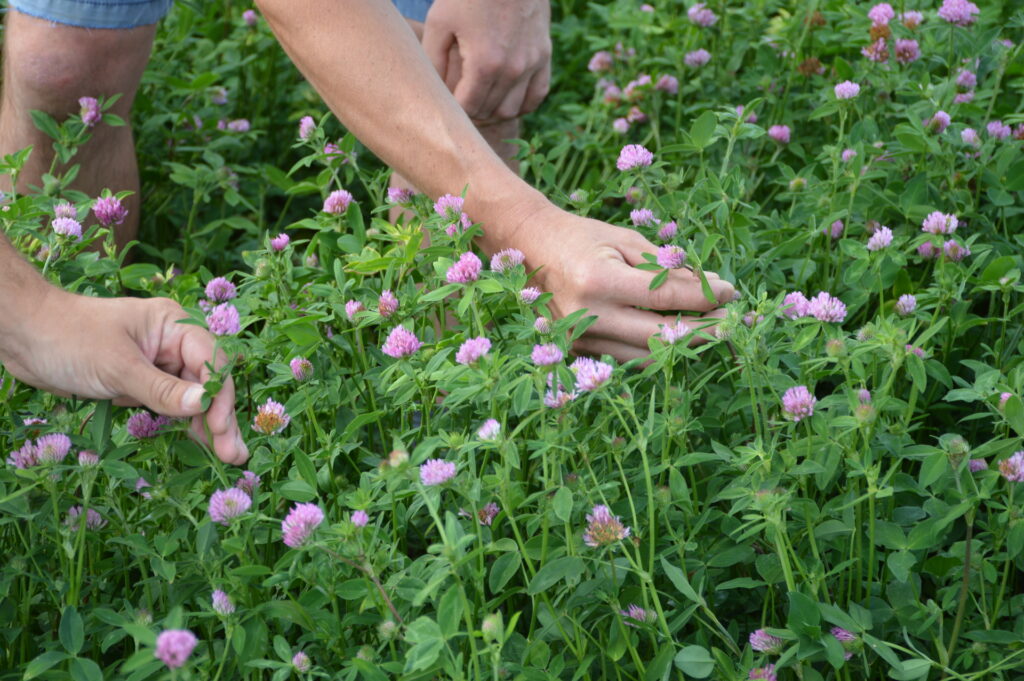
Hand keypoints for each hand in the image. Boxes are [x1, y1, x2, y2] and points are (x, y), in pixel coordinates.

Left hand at [1, 290, 247, 464]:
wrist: (22, 335)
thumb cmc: (68, 337)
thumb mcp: (117, 366)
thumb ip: (161, 389)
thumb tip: (202, 407)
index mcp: (173, 325)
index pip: (211, 361)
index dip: (218, 395)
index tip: (218, 427)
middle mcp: (170, 344)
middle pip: (207, 383)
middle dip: (221, 417)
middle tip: (233, 454)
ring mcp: (156, 364)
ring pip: (190, 398)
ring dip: (206, 426)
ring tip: (225, 456)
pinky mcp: (138, 383)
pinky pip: (168, 405)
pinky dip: (181, 424)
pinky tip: (197, 444)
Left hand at [421, 0, 550, 124]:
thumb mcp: (440, 22)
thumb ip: (433, 60)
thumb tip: (433, 92)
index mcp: (485, 63)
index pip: (468, 108)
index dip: (454, 111)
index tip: (444, 103)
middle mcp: (512, 69)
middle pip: (489, 111)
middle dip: (470, 112)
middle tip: (457, 102)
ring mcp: (532, 63)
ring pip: (512, 110)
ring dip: (493, 111)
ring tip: (479, 100)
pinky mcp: (544, 55)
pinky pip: (537, 95)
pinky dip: (521, 104)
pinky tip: (506, 98)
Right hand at [509, 206, 736, 361]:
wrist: (530, 248)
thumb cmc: (581, 237)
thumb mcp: (624, 240)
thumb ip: (664, 266)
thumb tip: (709, 286)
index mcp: (599, 279)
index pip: (665, 297)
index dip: (704, 296)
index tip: (729, 291)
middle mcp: (589, 314)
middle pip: (660, 336)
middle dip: (704, 329)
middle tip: (731, 319)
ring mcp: (581, 337)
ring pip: (647, 355)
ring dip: (684, 345)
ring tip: (710, 328)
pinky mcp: (578, 349)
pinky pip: (627, 358)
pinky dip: (657, 351)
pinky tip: (677, 336)